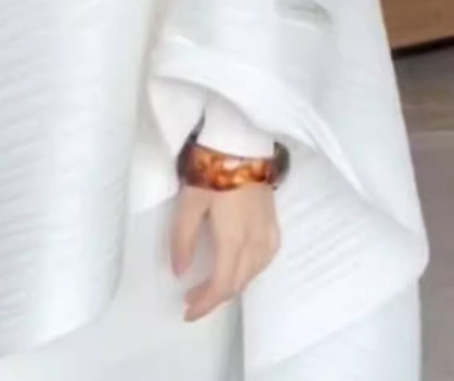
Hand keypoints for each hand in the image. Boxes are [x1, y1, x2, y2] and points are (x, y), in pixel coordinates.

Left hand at [170, 181, 280, 321]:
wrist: (242, 141)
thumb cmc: (212, 169)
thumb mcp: (189, 202)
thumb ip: (183, 239)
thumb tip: (180, 273)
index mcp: (234, 240)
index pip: (222, 285)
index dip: (205, 303)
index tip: (187, 312)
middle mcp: (255, 243)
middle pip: (238, 283)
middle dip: (214, 298)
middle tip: (192, 299)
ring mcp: (268, 234)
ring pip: (252, 274)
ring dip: (232, 285)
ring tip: (210, 286)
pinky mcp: (274, 224)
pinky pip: (264, 260)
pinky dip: (249, 272)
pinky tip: (238, 266)